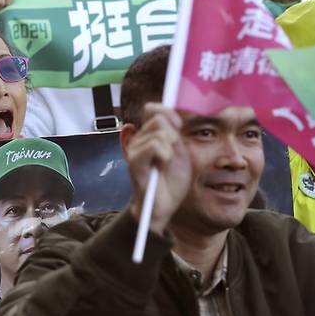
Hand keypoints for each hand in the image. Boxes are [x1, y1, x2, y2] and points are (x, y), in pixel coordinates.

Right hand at [126, 104, 192, 233]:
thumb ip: (175, 132)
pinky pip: (154, 145)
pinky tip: (162, 165)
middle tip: (172, 153)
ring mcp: (134, 150)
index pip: (152, 109)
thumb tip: (174, 113)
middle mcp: (137, 140)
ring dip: (170, 148)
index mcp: (148, 135)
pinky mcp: (135, 162)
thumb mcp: (180, 151)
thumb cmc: (170, 181)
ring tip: (166, 163)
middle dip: (173, 134)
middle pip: (158, 118)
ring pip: (159, 132)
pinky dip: (165, 154)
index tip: (179, 128)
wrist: (163, 206)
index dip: (169, 113)